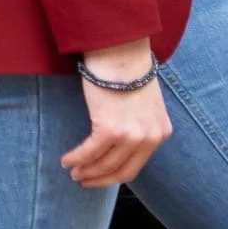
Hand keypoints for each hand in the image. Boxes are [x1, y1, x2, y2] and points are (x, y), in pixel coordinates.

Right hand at [61, 40, 171, 188]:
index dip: (115, 174)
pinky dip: (76, 158)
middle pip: (122, 171)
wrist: (121, 48)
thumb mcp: (144, 102)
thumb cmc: (128, 67)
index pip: (137, 165)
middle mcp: (149, 138)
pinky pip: (90, 151)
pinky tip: (66, 160)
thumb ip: (138, 123)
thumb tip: (120, 141)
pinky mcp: (110, 128)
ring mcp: (131, 135)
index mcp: (161, 132)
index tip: (100, 176)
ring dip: (86, 171)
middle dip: (100, 179)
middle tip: (83, 180)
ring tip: (72, 171)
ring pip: (104, 164)